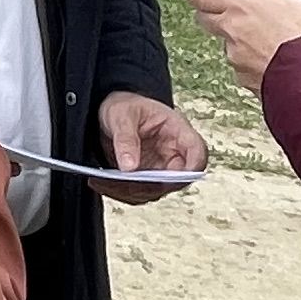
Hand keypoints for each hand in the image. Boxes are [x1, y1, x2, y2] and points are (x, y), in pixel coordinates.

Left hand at [90, 91, 206, 204]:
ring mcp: (162, 167)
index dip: (192, 169)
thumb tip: (129, 168)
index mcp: (177, 130)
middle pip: (177, 179)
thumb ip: (126, 139)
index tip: (170, 179)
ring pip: (157, 190)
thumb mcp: (121, 115)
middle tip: (124, 183)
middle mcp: (174, 152)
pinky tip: (103, 184)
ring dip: (134, 192)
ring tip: (105, 183)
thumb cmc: (123, 106)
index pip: (197, 152)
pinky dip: (123, 193)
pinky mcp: (147, 177)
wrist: (112, 112)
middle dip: (153, 186)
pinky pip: (141, 192)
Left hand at [184, 0, 300, 91]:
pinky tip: (270, 59)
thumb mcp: (289, 2)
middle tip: (232, 11)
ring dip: (236, 40)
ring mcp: (233, 55)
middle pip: (203, 17)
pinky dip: (248, 61)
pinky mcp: (240, 77)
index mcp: (240, 5)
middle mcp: (230, 29)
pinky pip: (238, 65)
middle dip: (211, 13)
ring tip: (266, 41)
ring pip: (224, 43)